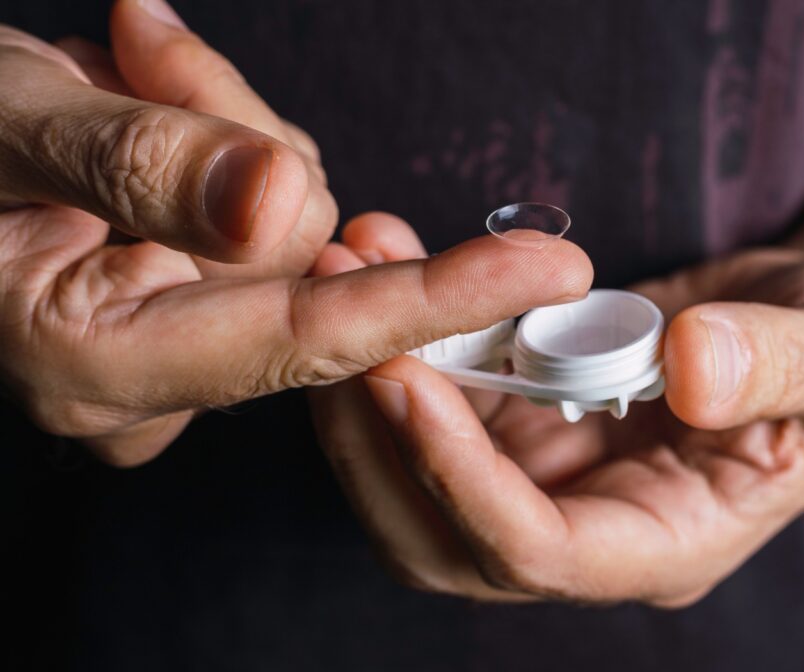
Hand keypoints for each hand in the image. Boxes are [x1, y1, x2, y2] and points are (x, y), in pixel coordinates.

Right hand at [0, 3, 592, 463]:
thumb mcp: (7, 120)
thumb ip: (142, 164)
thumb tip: (284, 210)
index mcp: (95, 362)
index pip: (307, 335)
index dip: (434, 298)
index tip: (550, 271)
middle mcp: (151, 379)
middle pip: (304, 258)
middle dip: (247, 143)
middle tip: (132, 60)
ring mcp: (179, 345)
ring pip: (296, 224)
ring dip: (227, 129)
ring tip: (116, 73)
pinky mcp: (200, 302)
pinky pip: (276, 211)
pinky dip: (228, 142)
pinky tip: (145, 97)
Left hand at [312, 200, 803, 604]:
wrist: (799, 317)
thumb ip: (783, 366)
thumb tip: (696, 366)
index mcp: (664, 541)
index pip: (536, 553)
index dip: (460, 479)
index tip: (403, 379)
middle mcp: (586, 527)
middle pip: (439, 535)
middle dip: (375, 439)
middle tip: (343, 322)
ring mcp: (541, 476)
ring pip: (409, 473)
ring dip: (362, 380)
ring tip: (348, 267)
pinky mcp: (517, 420)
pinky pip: (432, 395)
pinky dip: (400, 333)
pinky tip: (384, 254)